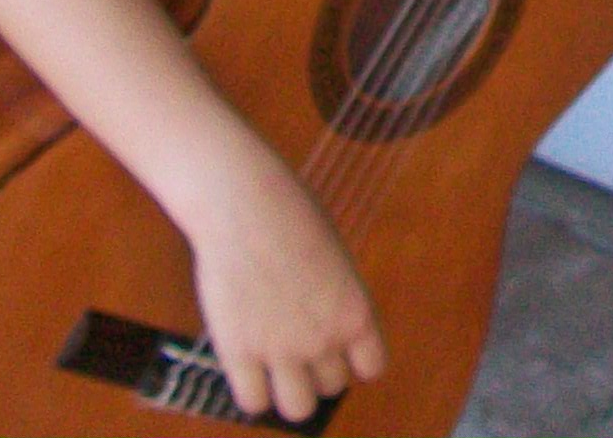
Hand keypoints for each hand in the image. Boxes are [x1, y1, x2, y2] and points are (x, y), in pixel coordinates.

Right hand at [182, 149, 386, 423]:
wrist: (247, 205)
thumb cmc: (290, 220)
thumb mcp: (334, 260)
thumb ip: (335, 303)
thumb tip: (322, 344)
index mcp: (357, 312)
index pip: (372, 367)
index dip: (354, 360)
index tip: (337, 350)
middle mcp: (325, 338)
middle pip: (332, 386)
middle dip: (317, 370)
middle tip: (296, 346)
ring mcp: (282, 349)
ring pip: (298, 407)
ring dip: (289, 391)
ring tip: (275, 368)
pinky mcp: (240, 353)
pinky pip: (253, 402)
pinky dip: (252, 391)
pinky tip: (247, 368)